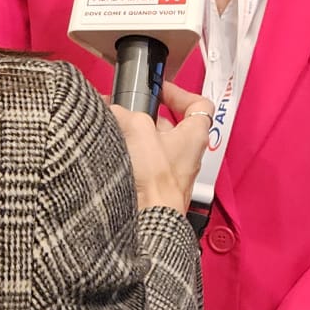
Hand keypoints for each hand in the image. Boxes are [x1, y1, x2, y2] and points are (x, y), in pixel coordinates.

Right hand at [109, 82, 211, 212]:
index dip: (179, 92)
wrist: (147, 221)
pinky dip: (127, 155)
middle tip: (123, 110)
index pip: (199, 104)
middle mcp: (186, 154)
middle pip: (167, 124)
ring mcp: (171, 172)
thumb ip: (125, 113)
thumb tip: (111, 110)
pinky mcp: (155, 186)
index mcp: (194, 135)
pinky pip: (142, 163)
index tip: (159, 89)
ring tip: (112, 130)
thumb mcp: (138, 130)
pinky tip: (110, 150)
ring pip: (151, 144)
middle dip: (143, 116)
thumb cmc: (156, 181)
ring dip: (132, 136)